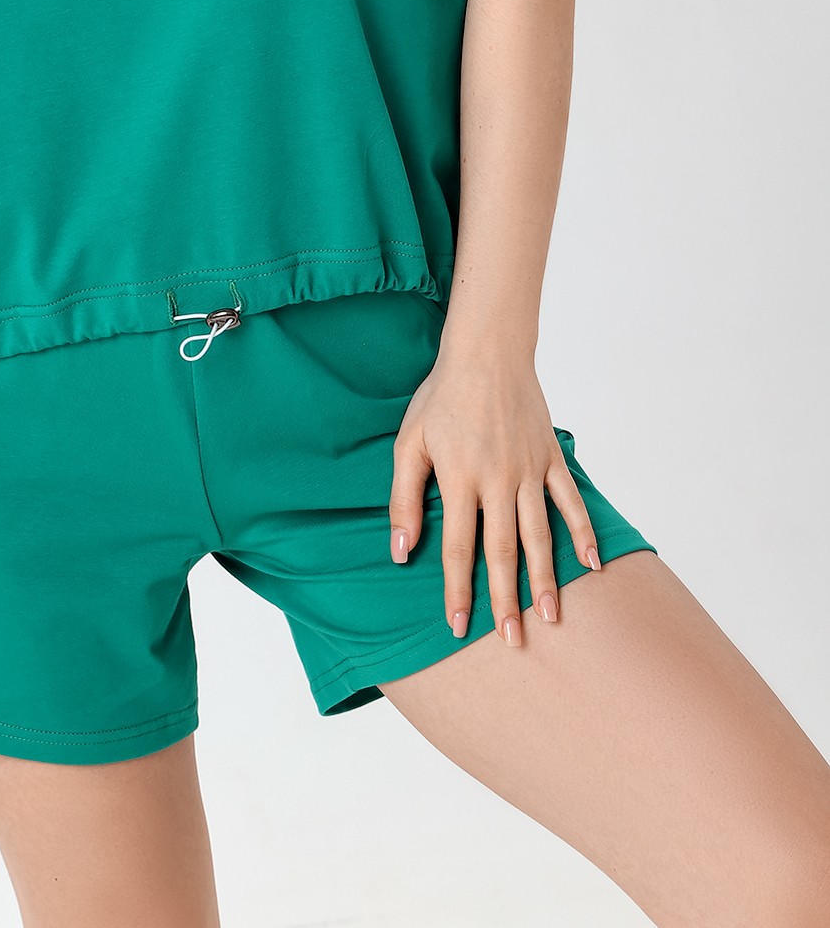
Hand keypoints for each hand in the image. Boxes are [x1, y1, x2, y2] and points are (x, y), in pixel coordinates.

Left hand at [387, 344, 601, 645]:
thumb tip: (400, 550)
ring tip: (551, 616)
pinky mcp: (552, 458)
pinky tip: (592, 564)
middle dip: (506, 599)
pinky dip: (583, 532)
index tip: (457, 626)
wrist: (486, 352)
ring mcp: (530, 470)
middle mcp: (498, 480)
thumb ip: (404, 498)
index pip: (458, 548)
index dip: (458, 590)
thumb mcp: (409, 443)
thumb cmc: (441, 398)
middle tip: (513, 640)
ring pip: (540, 534)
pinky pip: (571, 501)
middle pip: (502, 551)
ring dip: (545, 578)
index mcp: (459, 479)